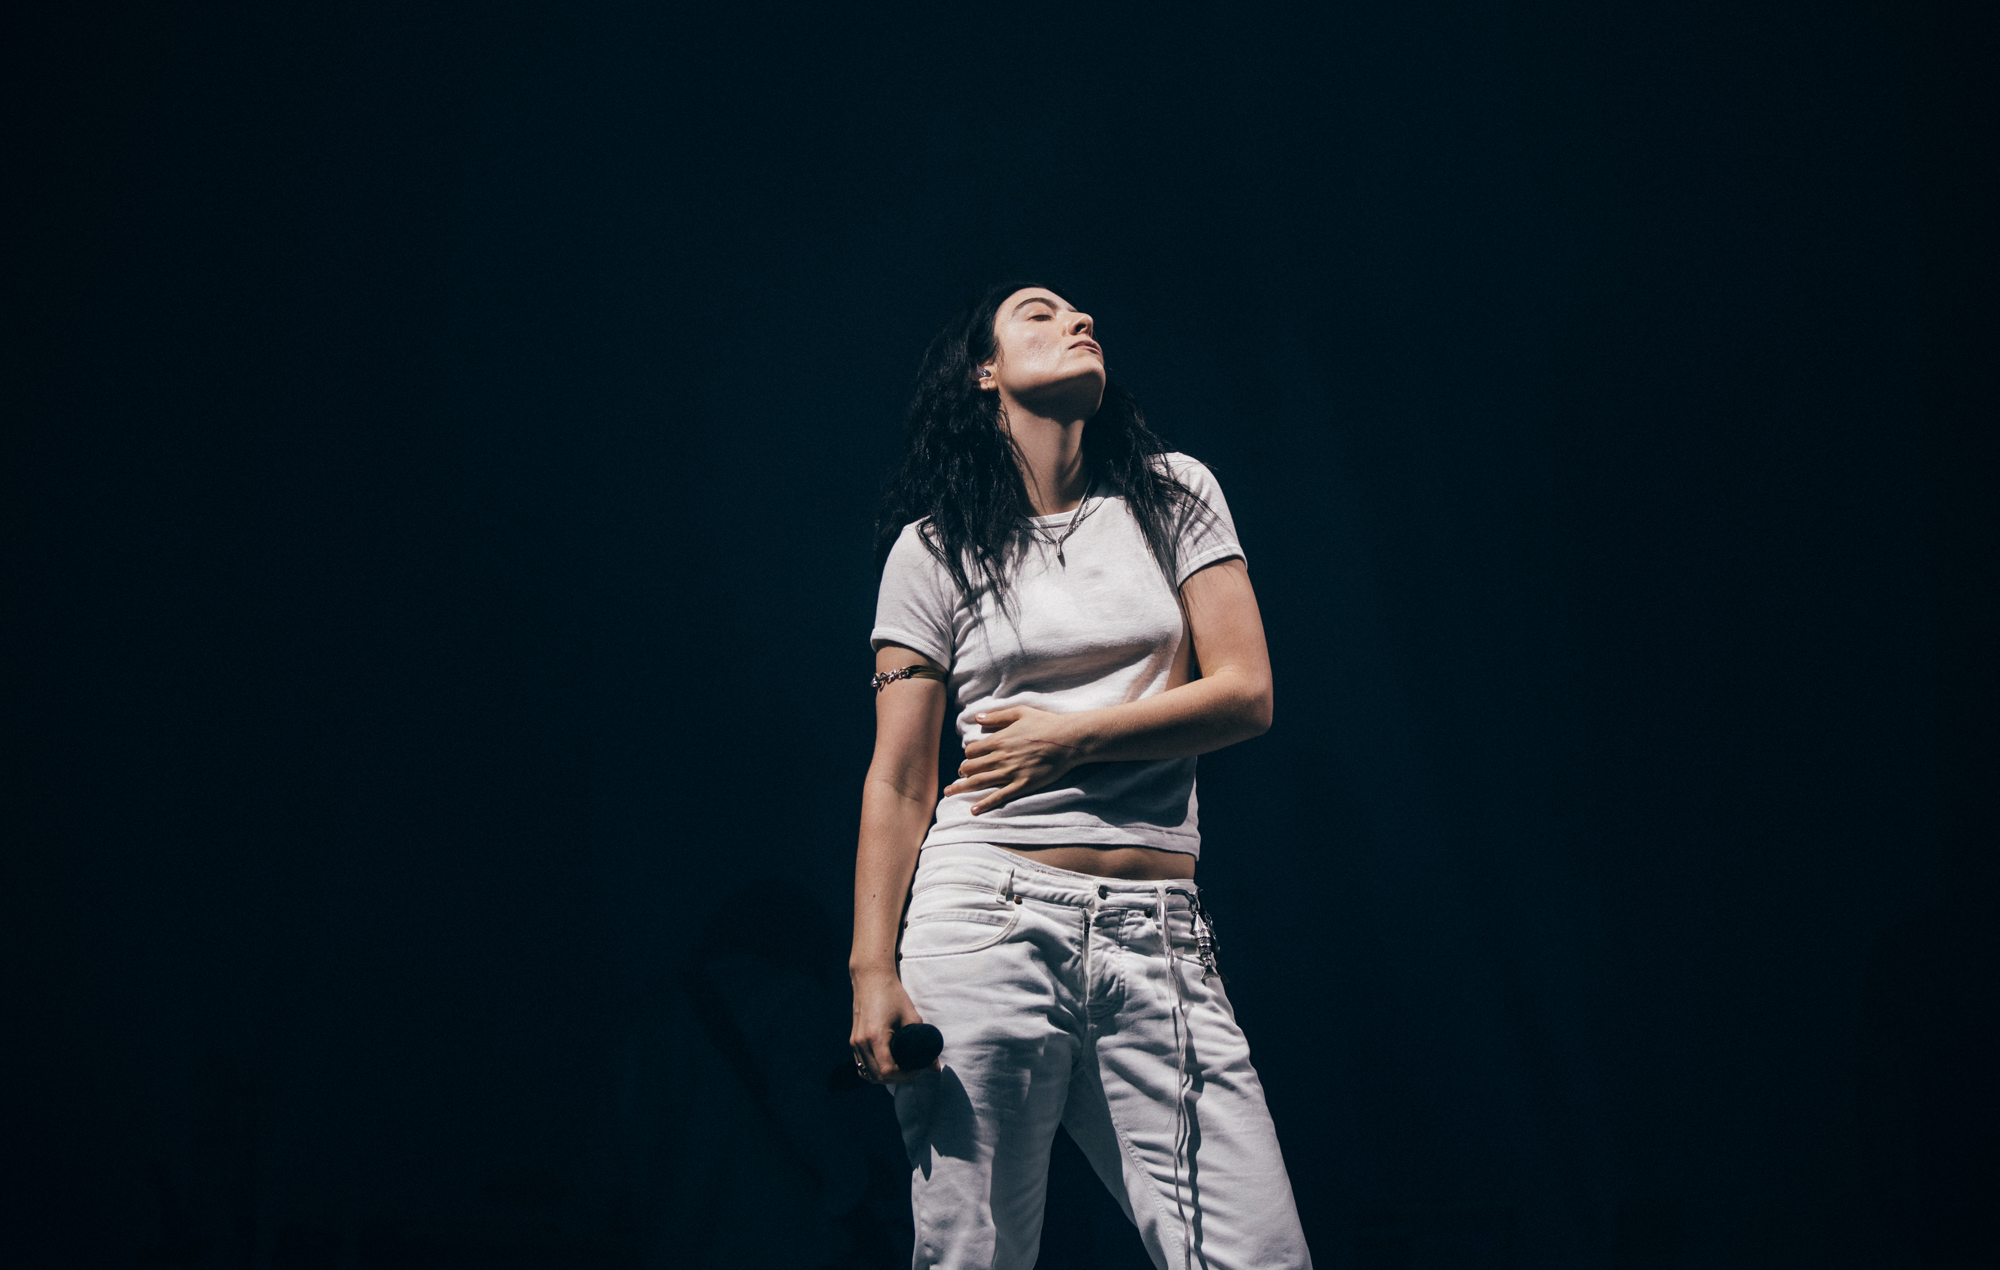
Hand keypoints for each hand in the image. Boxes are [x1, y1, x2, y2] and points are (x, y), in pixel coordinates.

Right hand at [850, 966, 930, 1083]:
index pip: (888, 1070)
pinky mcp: (853, 1041)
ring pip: (867, 1074)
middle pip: (877, 1076)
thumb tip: (935, 1066)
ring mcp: (855, 1042)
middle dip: (897, 1078)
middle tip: (911, 1070)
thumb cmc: (892, 995)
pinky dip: (873, 1071)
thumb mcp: (911, 1016)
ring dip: (884, 1078)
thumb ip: (923, 1042)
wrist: (871, 979)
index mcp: (876, 1036)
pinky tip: (886, 1066)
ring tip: (900, 1069)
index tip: (916, 1068)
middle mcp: (862, 1042)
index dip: (904, 1075)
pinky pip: (861, 1066)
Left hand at [944, 705, 1085, 813]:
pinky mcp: (1022, 785)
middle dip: (962, 772)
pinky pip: (999, 797)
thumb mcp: (1020, 712)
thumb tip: (976, 718)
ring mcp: (1011, 773)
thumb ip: (996, 716)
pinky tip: (974, 810)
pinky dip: (985, 804)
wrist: (1068, 740)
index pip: (972, 751)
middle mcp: (1001, 758)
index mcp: (999, 740)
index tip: (970, 758)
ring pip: (979, 783)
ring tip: (950, 793)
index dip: (968, 755)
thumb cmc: (1045, 723)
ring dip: (962, 788)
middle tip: (959, 776)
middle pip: (971, 768)